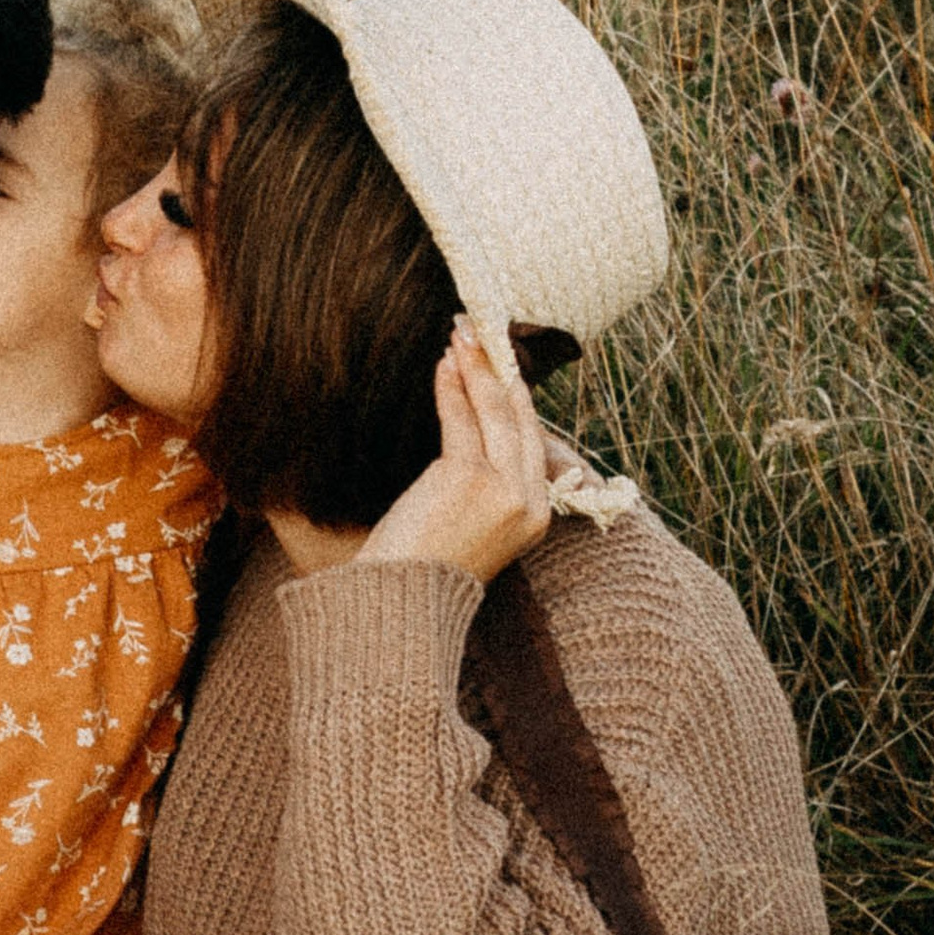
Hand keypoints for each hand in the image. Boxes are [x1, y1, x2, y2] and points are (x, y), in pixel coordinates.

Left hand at [351, 320, 551, 584]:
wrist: (398, 602)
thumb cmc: (422, 567)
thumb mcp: (469, 526)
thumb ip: (483, 486)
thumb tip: (472, 428)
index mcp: (535, 517)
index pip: (532, 442)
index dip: (516, 398)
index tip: (501, 364)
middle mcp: (528, 502)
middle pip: (520, 421)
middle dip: (500, 371)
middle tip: (482, 332)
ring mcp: (504, 490)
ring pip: (495, 414)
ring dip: (476, 369)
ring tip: (461, 335)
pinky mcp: (470, 479)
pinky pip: (462, 421)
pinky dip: (452, 388)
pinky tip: (443, 365)